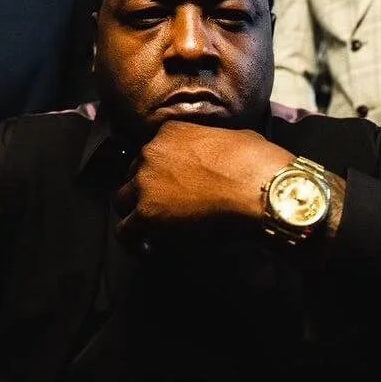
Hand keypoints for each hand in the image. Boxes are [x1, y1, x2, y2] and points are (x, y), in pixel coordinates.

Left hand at [114, 120, 293, 242]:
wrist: (258, 189)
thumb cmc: (256, 163)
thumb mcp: (236, 138)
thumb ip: (215, 143)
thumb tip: (225, 152)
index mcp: (170, 132)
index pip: (153, 152)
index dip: (162, 170)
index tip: (172, 185)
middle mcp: (151, 152)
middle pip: (134, 174)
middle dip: (146, 190)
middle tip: (163, 208)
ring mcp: (145, 182)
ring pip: (122, 200)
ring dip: (136, 214)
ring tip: (152, 231)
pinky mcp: (147, 213)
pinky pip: (125, 231)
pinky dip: (134, 242)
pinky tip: (149, 249)